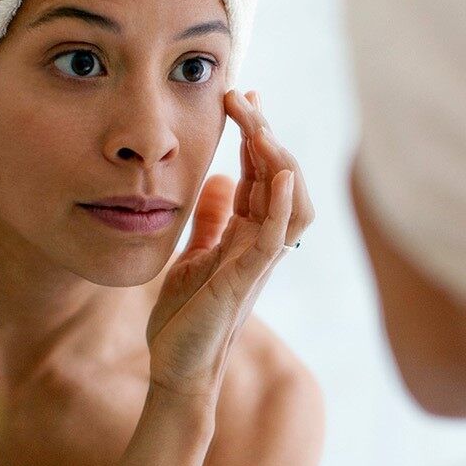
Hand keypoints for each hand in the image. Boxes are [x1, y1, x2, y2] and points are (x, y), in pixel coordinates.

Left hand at [145, 90, 313, 400]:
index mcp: (247, 235)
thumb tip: (221, 180)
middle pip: (279, 176)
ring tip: (260, 127)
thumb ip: (211, 221)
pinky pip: (275, 237)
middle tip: (242, 96)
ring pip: (291, 201)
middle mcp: (260, 243)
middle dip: (264, 132)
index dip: (256, 132)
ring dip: (279, 160)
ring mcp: (257, 261)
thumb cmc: (184, 321)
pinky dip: (281, 203)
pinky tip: (277, 172)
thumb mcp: (193, 256)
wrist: (175, 370)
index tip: (243, 96)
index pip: (261, 172)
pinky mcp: (245, 280)